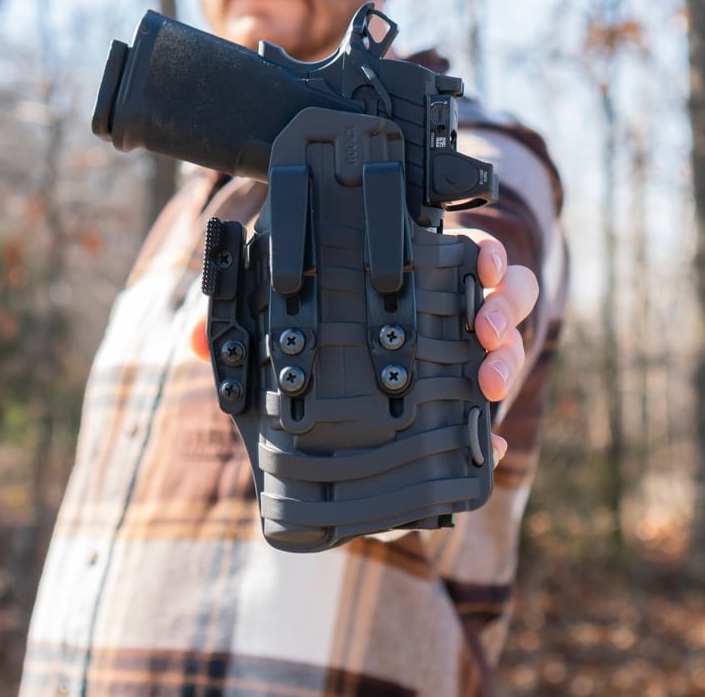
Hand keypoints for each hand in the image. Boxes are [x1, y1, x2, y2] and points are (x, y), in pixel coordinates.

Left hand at [188, 233, 539, 468]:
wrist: (359, 402)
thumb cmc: (334, 328)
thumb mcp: (297, 315)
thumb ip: (252, 321)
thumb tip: (194, 341)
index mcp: (423, 275)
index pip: (466, 255)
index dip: (484, 258)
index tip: (482, 265)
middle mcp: (456, 312)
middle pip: (506, 298)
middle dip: (502, 312)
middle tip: (483, 331)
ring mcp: (468, 358)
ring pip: (510, 348)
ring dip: (506, 361)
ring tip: (488, 382)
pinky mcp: (468, 407)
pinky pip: (496, 418)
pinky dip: (497, 434)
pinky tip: (494, 450)